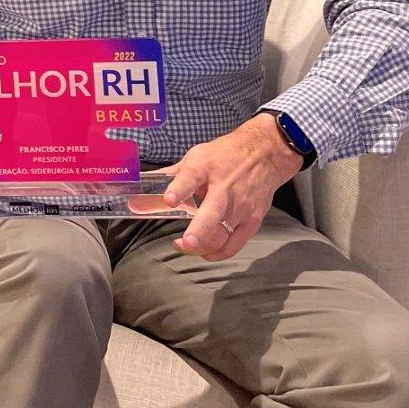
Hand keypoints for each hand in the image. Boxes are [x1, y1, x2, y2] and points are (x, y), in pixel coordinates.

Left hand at [158, 114, 303, 260]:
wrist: (264, 154)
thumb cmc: (224, 156)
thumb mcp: (197, 157)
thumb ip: (173, 175)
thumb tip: (144, 187)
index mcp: (205, 166)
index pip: (191, 177)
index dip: (179, 189)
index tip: (168, 200)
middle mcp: (224, 187)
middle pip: (212, 212)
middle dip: (199, 230)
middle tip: (186, 242)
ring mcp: (240, 206)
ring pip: (222, 233)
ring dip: (202, 245)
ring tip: (184, 245)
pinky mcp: (252, 220)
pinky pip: (235, 243)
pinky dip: (219, 253)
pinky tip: (205, 252)